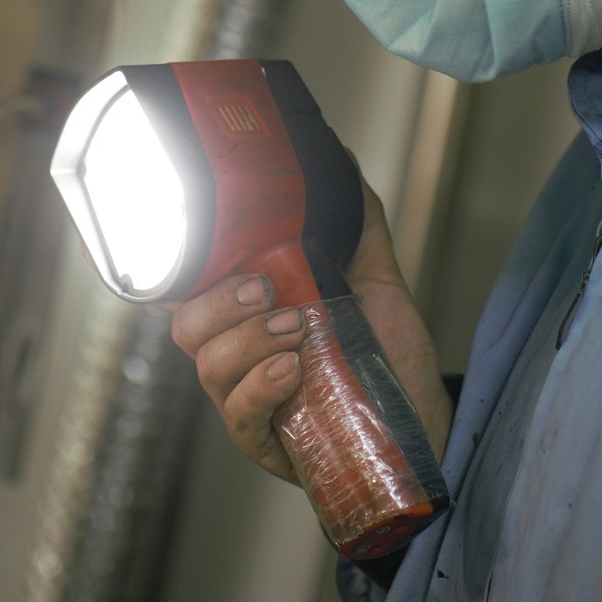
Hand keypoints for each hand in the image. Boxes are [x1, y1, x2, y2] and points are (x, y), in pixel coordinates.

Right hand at [169, 182, 450, 482]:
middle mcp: (239, 357)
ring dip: (247, 340)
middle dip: (218, 302)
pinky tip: (291, 370)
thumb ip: (357, 226)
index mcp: (249, 317)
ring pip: (209, 368)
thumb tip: (341, 159)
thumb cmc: (387, 356)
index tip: (199, 242)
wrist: (424, 423)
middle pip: (188, 328)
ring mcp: (248, 401)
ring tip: (295, 328)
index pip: (188, 292)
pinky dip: (260, 387)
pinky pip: (240, 417)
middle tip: (263, 288)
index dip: (176, 270)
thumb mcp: (375, 282)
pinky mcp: (266, 443)